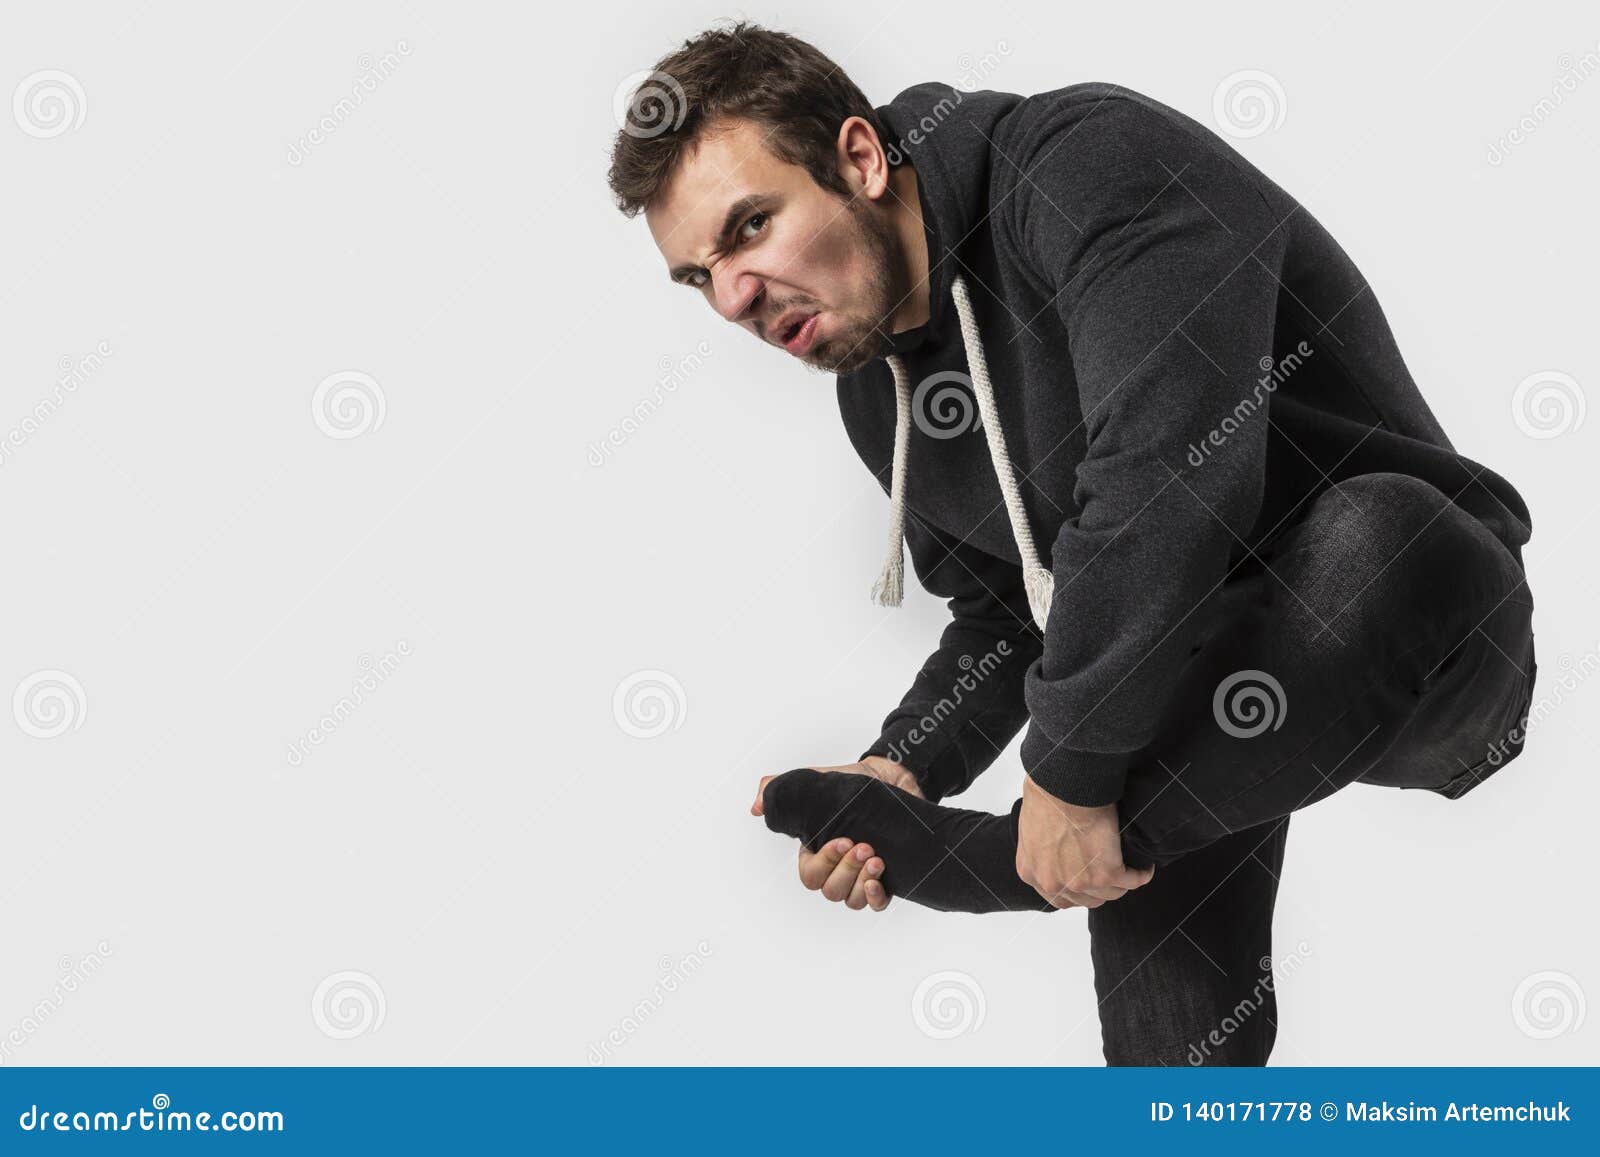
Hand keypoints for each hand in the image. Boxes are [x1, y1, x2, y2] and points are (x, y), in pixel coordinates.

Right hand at [751, 756, 922, 911]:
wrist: (890, 777)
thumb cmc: (851, 782)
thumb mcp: (815, 782)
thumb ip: (780, 791)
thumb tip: (757, 807)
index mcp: (816, 851)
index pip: (810, 875)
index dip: (825, 863)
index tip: (843, 840)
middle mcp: (837, 868)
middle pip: (830, 890)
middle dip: (846, 870)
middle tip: (864, 846)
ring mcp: (860, 876)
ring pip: (851, 900)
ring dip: (861, 883)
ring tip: (876, 859)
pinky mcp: (886, 879)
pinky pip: (875, 905)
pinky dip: (875, 900)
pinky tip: (877, 882)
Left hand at [1015, 774, 1153, 908]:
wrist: (1063, 786)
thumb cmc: (1047, 795)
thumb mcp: (1031, 830)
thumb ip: (1042, 851)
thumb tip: (1057, 853)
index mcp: (1031, 873)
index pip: (1059, 897)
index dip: (1077, 890)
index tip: (1088, 879)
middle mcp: (1053, 883)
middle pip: (1085, 900)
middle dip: (1098, 889)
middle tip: (1109, 873)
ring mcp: (1080, 882)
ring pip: (1110, 893)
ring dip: (1121, 883)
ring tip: (1129, 869)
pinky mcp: (1106, 874)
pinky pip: (1132, 881)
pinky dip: (1141, 874)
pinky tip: (1144, 867)